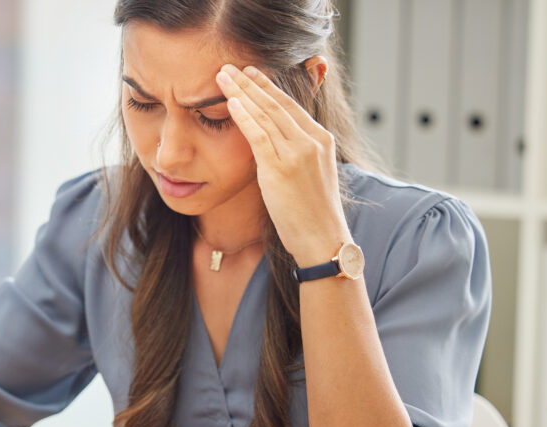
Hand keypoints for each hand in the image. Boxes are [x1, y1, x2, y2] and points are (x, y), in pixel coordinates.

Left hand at [215, 64, 350, 266]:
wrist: (323, 240)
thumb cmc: (314, 214)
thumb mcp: (311, 175)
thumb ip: (295, 154)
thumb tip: (273, 146)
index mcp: (321, 140)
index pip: (290, 106)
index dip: (268, 87)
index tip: (251, 74)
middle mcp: (312, 141)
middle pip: (276, 104)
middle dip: (251, 83)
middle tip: (231, 67)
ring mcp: (297, 153)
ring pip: (266, 114)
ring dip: (241, 92)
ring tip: (223, 77)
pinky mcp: (281, 168)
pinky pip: (258, 135)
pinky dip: (244, 116)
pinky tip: (230, 101)